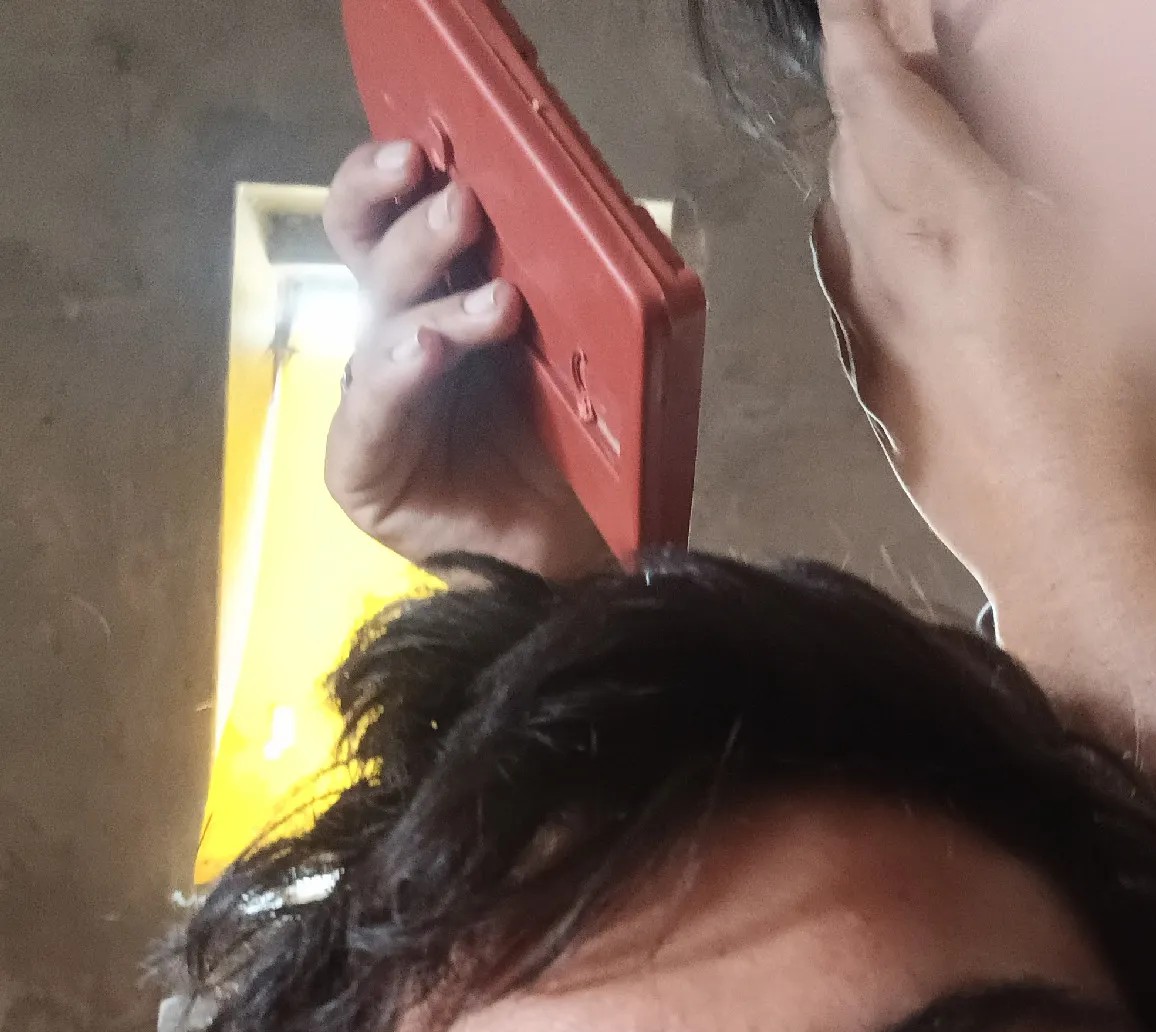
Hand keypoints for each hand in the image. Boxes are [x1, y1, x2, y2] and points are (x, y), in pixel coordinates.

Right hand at [323, 141, 612, 579]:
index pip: (394, 219)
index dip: (391, 177)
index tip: (427, 144)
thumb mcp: (584, 356)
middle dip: (413, 223)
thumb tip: (591, 209)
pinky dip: (396, 376)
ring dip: (431, 297)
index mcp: (441, 297)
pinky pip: (367, 416)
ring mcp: (376, 404)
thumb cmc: (581, 462)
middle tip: (462, 203)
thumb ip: (570, 288)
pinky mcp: (362, 471)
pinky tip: (426, 351)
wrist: (581, 561)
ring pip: (378, 324)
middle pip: (373, 255)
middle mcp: (399, 339)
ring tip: (496, 300)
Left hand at [814, 0, 1155, 606]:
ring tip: (889, 155)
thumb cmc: (1118, 386)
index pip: (874, 98)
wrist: (1070, 536)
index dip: (856, 36)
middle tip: (891, 70)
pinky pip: (848, 296)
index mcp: (951, 214)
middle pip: (845, 155)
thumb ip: (1087, 159)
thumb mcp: (1139, 240)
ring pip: (837, 227)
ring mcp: (874, 341)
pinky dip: (860, 251)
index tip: (844, 2)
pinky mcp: (878, 399)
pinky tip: (894, 263)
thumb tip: (1059, 115)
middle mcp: (891, 269)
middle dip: (860, 99)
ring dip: (853, 175)